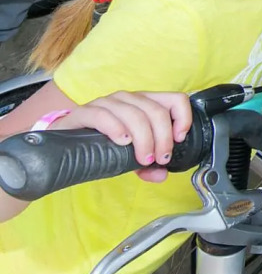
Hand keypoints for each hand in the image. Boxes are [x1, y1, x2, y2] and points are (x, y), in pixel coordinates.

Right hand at [52, 91, 192, 183]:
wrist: (65, 143)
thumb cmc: (102, 144)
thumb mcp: (130, 155)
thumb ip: (147, 165)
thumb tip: (161, 174)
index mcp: (145, 103)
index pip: (176, 99)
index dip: (183, 118)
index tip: (179, 139)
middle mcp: (129, 99)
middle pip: (156, 111)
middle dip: (162, 138)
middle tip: (157, 159)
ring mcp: (107, 103)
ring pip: (134, 113)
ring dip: (144, 138)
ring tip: (142, 158)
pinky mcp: (85, 111)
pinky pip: (104, 115)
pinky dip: (116, 128)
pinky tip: (121, 142)